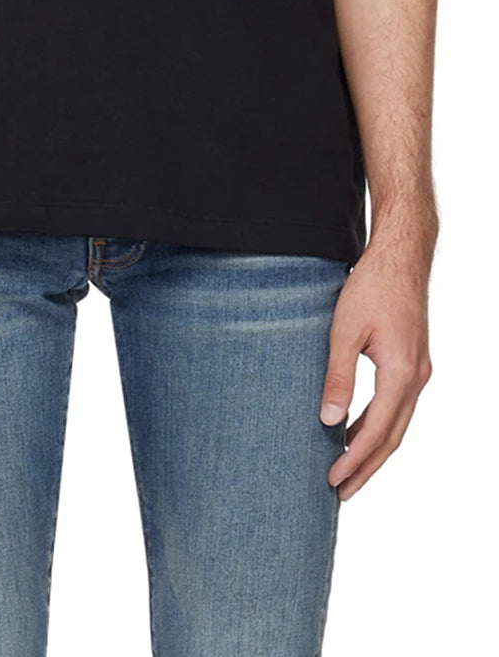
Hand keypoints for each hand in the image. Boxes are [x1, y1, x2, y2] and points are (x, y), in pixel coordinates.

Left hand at [319, 231, 433, 500]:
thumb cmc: (371, 287)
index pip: (377, 431)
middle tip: (341, 492)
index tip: (333, 480)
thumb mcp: (345, 330)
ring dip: (373, 449)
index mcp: (401, 373)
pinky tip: (358, 431)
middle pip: (392, 437)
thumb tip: (329, 421)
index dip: (354, 459)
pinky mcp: (414, 362)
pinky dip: (379, 426)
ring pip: (398, 424)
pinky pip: (398, 407)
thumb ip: (338, 376)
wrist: (401, 256)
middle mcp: (416, 378)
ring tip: (347, 471)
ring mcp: (419, 371)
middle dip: (366, 467)